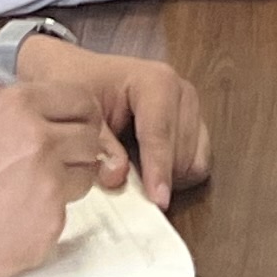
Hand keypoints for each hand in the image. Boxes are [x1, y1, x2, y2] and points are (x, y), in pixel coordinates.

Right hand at [0, 78, 111, 276]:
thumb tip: (32, 95)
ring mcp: (48, 185)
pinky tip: (9, 221)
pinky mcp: (49, 225)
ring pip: (84, 177)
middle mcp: (39, 140)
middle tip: (49, 164)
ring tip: (19, 194)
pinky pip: (63, 215)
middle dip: (75, 150)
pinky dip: (44, 219)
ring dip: (64, 184)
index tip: (74, 127)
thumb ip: (3, 103)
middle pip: (91, 138)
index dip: (78, 116)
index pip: (82, 100)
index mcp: (16, 106)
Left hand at [17, 36, 211, 204]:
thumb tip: (118, 176)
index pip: (160, 133)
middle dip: (160, 176)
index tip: (158, 201)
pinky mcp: (194, 127)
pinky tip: (148, 170)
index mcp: (155, 81)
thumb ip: (100, 145)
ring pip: (195, 162)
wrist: (83, 75)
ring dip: (169, 178)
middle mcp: (181, 93)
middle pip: (183, 152)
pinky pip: (198, 164)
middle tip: (130, 191)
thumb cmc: (81, 86)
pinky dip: (176, 176)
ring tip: (136, 176)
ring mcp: (191, 110)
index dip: (158, 169)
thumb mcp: (78, 110)